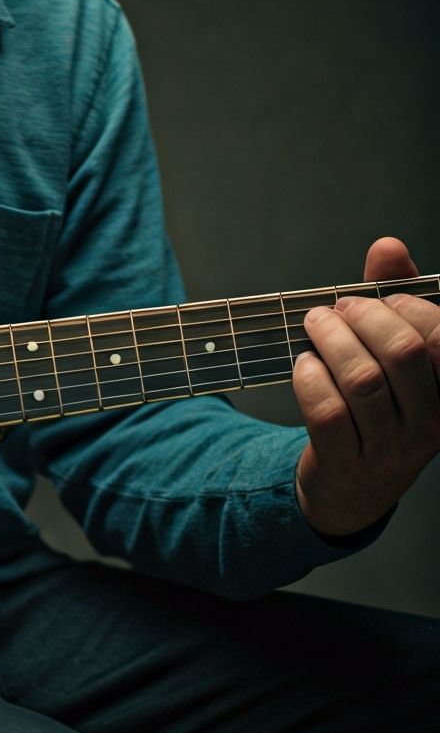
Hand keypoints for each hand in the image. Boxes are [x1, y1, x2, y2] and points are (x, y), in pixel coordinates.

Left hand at [293, 237, 439, 536]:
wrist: (354, 486)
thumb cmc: (380, 405)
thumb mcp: (396, 355)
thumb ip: (397, 298)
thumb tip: (388, 246)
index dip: (405, 307)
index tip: (377, 299)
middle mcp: (432, 423)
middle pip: (403, 353)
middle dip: (363, 317)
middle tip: (336, 309)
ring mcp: (390, 447)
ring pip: (362, 379)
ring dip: (330, 341)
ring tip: (315, 325)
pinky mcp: (346, 461)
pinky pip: (327, 411)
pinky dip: (309, 378)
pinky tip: (305, 364)